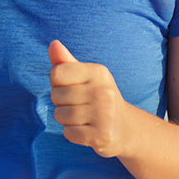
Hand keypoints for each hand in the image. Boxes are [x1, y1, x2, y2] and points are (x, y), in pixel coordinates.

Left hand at [48, 40, 130, 157]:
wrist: (125, 128)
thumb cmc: (98, 98)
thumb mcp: (85, 76)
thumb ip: (65, 62)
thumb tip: (53, 44)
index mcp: (98, 72)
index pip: (57, 73)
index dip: (57, 83)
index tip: (72, 87)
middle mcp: (103, 91)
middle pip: (56, 96)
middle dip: (61, 103)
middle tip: (80, 105)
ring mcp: (104, 114)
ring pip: (60, 115)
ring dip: (66, 120)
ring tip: (83, 118)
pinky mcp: (102, 135)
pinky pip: (68, 133)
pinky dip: (72, 134)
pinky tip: (87, 130)